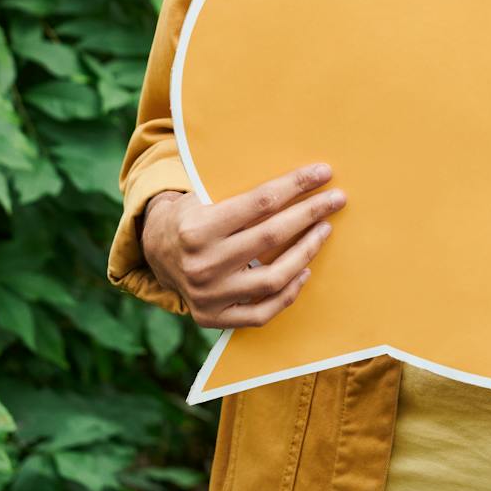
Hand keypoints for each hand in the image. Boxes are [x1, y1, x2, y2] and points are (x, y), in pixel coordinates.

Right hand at [140, 162, 344, 327]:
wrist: (154, 252)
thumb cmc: (190, 215)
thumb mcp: (202, 195)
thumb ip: (241, 192)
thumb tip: (298, 176)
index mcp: (198, 227)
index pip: (260, 202)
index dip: (296, 185)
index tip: (324, 172)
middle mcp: (203, 263)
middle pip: (272, 235)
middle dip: (311, 213)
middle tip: (336, 199)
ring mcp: (209, 295)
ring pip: (273, 278)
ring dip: (306, 251)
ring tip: (323, 230)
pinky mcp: (213, 317)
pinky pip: (262, 312)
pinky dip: (288, 293)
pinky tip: (304, 270)